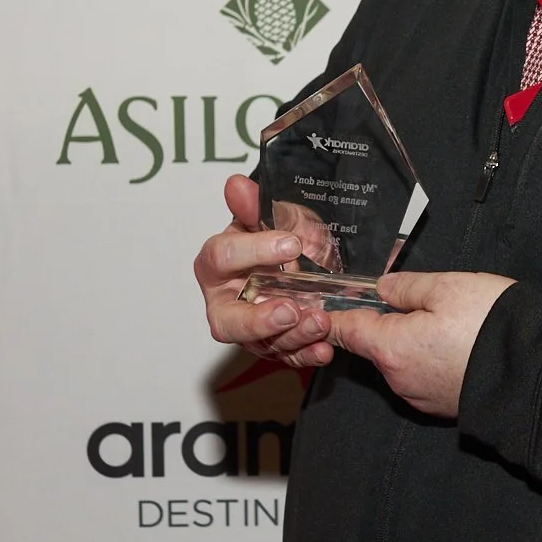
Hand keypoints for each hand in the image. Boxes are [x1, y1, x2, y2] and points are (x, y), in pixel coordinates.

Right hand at [194, 174, 337, 366]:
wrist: (299, 258)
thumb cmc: (276, 237)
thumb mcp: (270, 216)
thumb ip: (252, 205)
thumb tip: (237, 185)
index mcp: (216, 263)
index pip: (221, 257)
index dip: (252, 250)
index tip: (290, 243)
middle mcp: (226, 301)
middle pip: (226, 321)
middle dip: (257, 320)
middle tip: (290, 309)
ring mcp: (249, 328)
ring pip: (260, 343)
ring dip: (292, 336)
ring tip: (320, 321)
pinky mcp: (272, 345)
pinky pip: (285, 356)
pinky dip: (305, 354)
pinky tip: (324, 348)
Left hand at [326, 270, 515, 418]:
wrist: (536, 371)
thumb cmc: (490, 324)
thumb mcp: (447, 287)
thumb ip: (406, 287)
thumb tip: (384, 289)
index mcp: (390, 347)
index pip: (346, 330)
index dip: (333, 315)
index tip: (324, 306)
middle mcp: (398, 379)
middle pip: (376, 347)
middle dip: (386, 325)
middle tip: (414, 301)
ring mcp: (421, 397)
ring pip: (402, 363)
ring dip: (411, 343)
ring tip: (447, 321)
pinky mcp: (443, 407)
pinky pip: (425, 377)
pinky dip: (432, 361)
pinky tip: (458, 345)